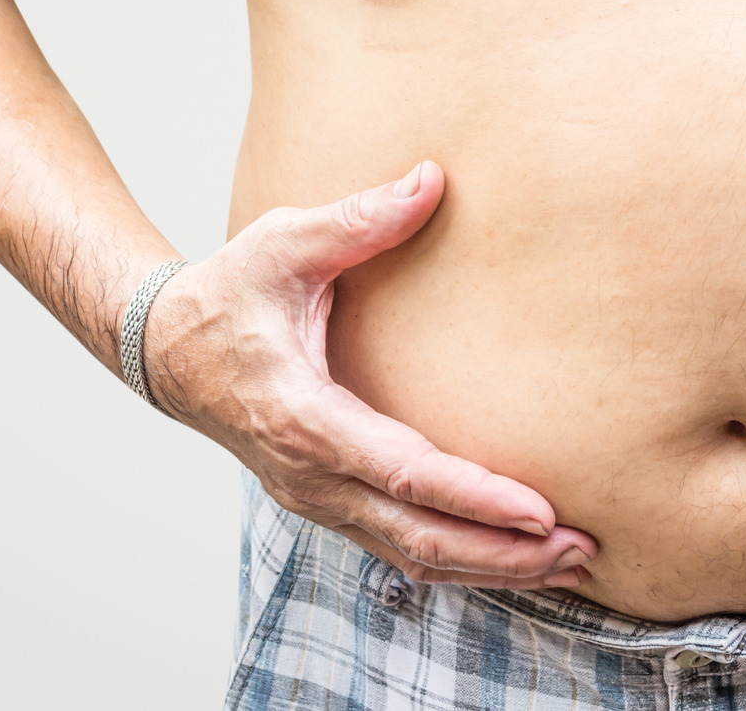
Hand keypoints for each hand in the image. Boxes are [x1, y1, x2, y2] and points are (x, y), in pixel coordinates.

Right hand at [144, 161, 595, 589]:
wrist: (165, 350)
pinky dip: (460, 559)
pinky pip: (398, 547)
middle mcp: (310, 476)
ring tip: (569, 563)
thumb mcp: (285, 243)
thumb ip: (359, 218)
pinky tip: (513, 556)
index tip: (539, 511)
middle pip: (418, 537)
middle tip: (581, 550)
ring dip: (491, 566)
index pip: (402, 471)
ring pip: (411, 555)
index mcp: (302, 417)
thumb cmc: (228, 292)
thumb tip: (432, 178)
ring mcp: (316, 499)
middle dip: (504, 552)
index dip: (473, 496)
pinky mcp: (327, 503)